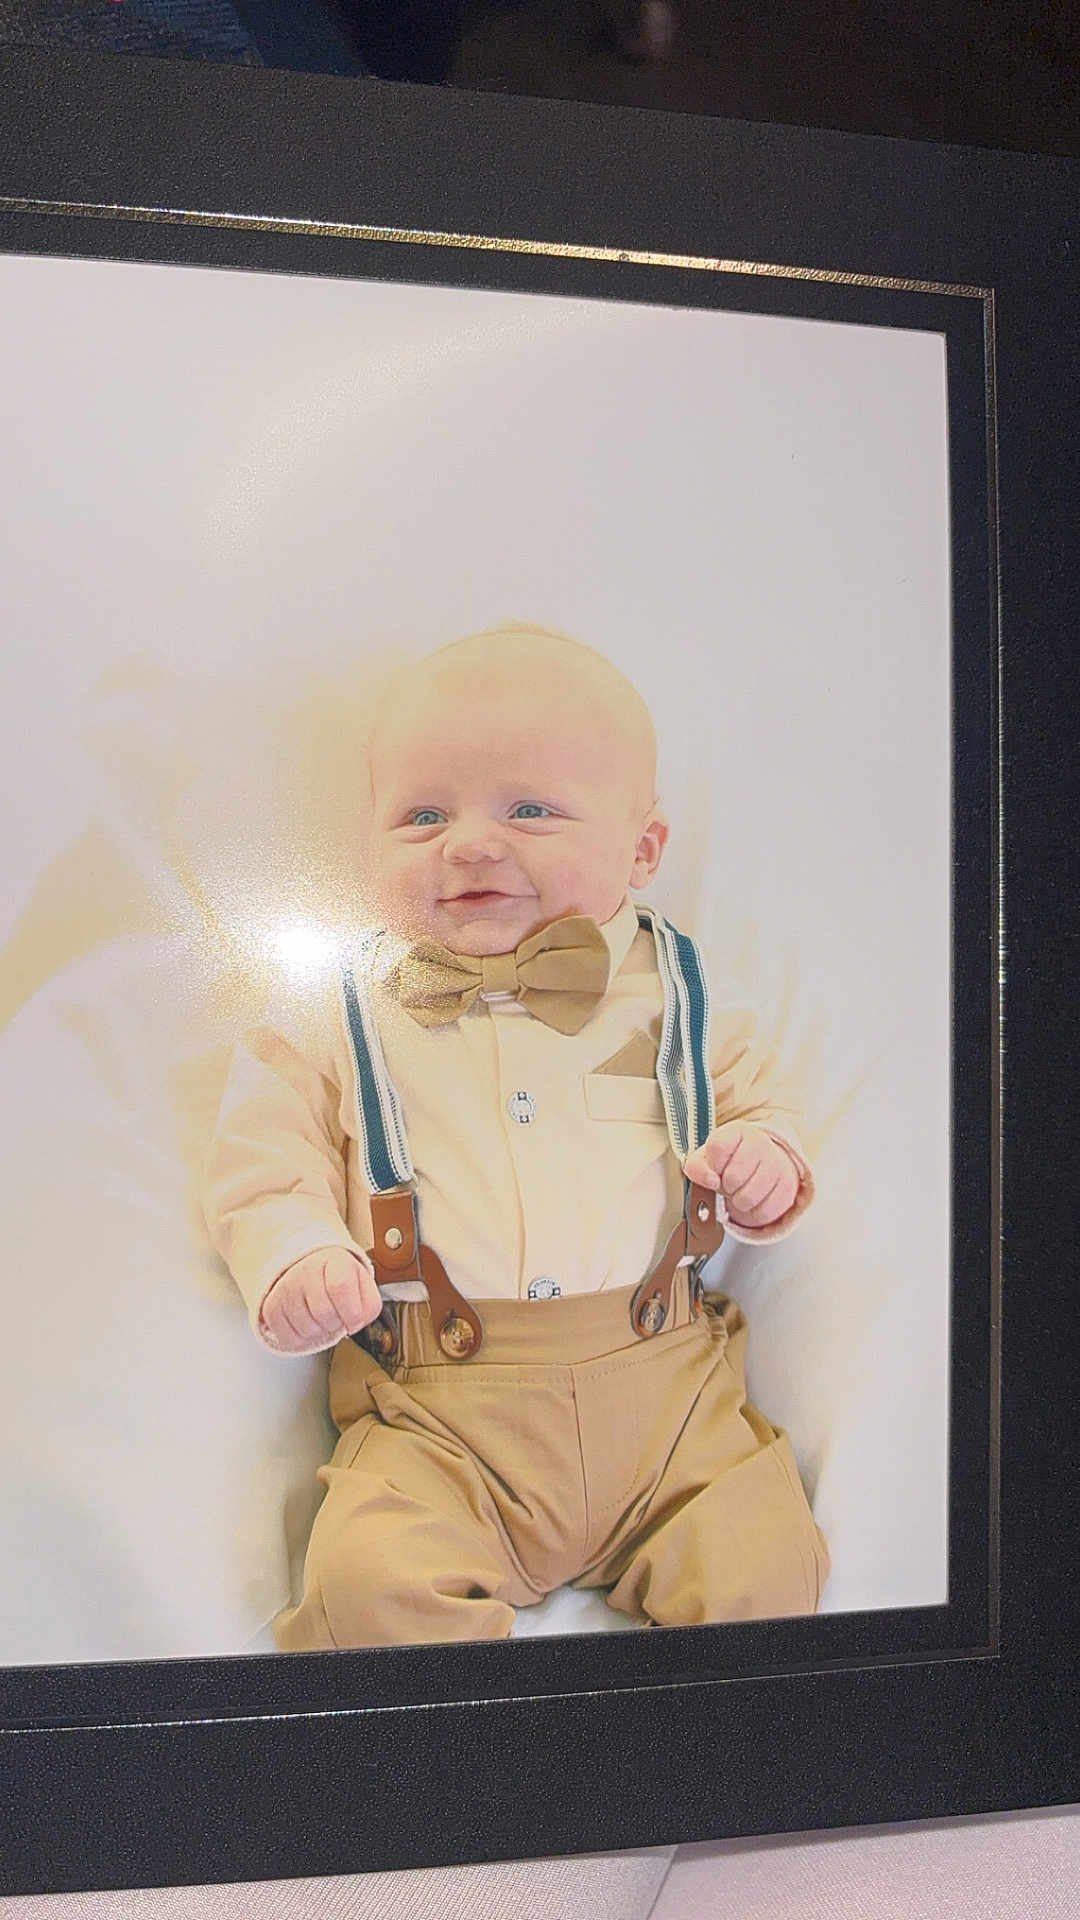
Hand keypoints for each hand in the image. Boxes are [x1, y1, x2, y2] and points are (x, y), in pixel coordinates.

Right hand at [259, 1247, 381, 1352]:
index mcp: (335, 1262)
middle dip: (336, 1323)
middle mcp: (306, 1271)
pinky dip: (301, 1339)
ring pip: (307, 1328)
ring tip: (321, 1318)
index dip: (351, 1313)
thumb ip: (370, 1305)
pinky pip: (288, 1337)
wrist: (308, 1265)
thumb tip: (357, 1323)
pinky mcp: (271, 1306)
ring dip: (319, 1332)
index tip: (353, 1319)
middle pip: (323, 1313)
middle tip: (336, 1315)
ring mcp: (285, 1288)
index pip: (340, 1287)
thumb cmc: (338, 1277)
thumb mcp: (363, 1284)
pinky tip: (307, 1323)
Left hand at [683, 1122, 798, 1229]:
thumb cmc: (730, 1162)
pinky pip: (763, 1212)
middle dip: (726, 1186)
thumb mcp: (706, 1160)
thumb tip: (711, 1180)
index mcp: (737, 1131)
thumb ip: (697, 1168)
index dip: (713, 1165)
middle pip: (733, 1177)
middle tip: (729, 1181)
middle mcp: (760, 1143)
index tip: (716, 1167)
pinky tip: (754, 1199)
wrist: (763, 1164)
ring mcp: (777, 1164)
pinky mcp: (788, 1186)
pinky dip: (754, 1212)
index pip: (718, 1148)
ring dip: (738, 1200)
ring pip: (747, 1198)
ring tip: (740, 1190)